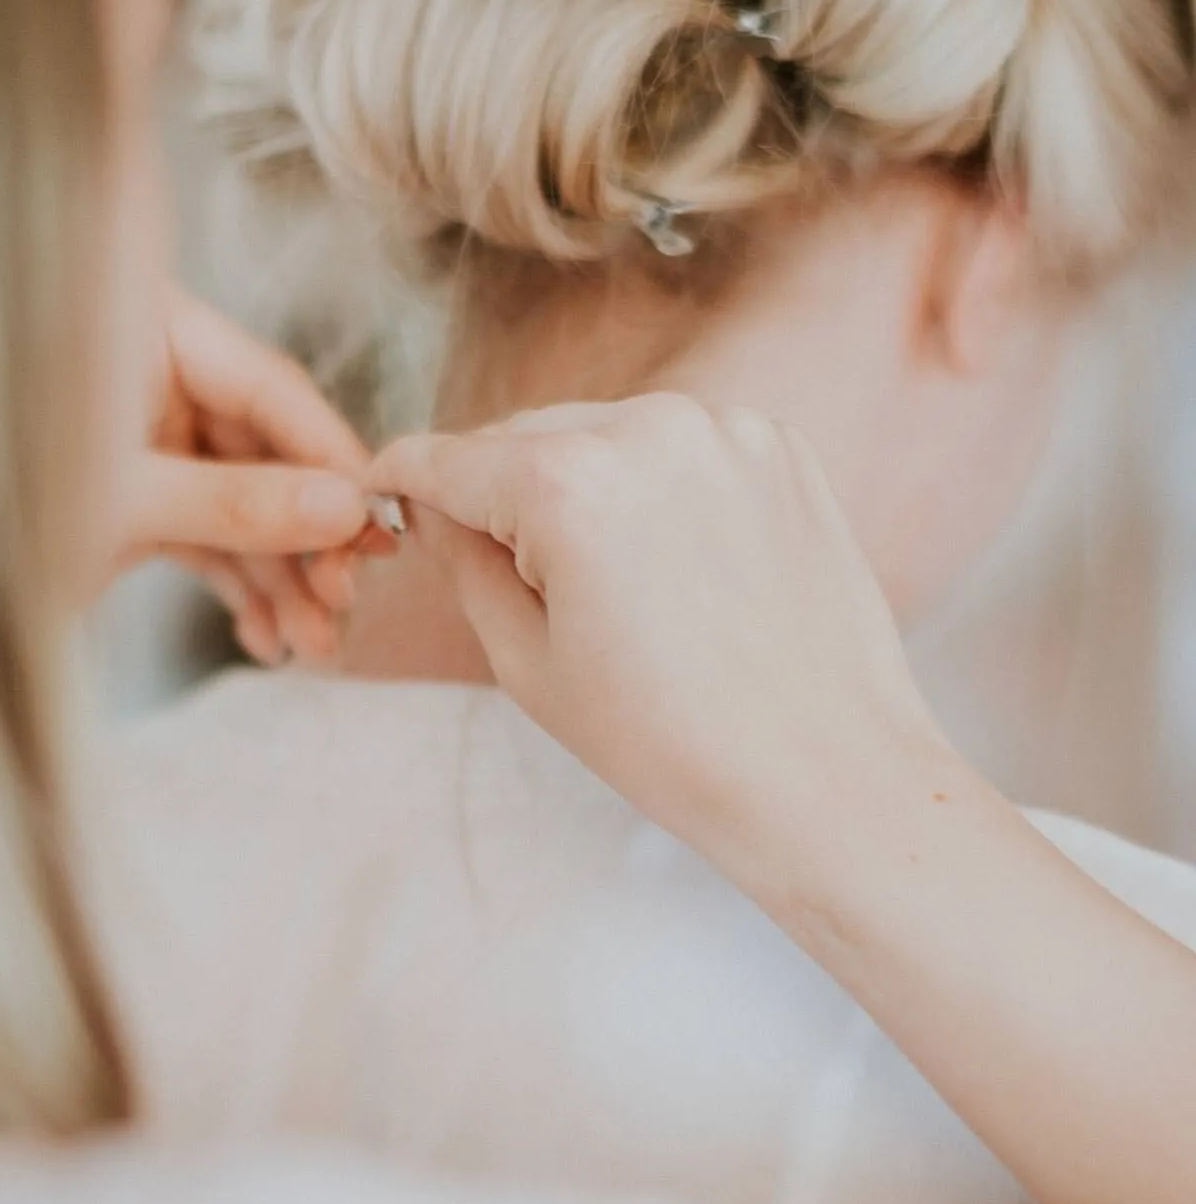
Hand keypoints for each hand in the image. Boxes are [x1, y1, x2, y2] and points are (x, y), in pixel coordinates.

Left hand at [109, 288, 396, 663]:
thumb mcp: (122, 502)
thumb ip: (237, 504)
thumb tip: (346, 510)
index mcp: (139, 330)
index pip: (267, 384)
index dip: (330, 456)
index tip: (379, 521)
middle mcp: (149, 376)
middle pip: (265, 448)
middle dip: (309, 536)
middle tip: (346, 601)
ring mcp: (143, 438)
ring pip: (241, 504)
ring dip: (282, 579)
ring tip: (312, 650)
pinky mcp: (133, 498)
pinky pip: (205, 538)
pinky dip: (238, 590)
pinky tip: (267, 645)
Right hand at [371, 394, 946, 890]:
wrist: (824, 774)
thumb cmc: (671, 742)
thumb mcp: (528, 664)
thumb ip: (465, 564)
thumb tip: (437, 507)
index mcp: (567, 485)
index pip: (449, 460)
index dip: (402, 478)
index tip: (379, 485)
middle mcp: (647, 429)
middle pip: (525, 437)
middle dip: (499, 490)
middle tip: (503, 574)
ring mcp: (723, 430)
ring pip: (605, 434)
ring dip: (581, 484)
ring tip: (610, 588)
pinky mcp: (779, 446)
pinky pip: (681, 448)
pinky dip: (658, 486)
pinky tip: (677, 568)